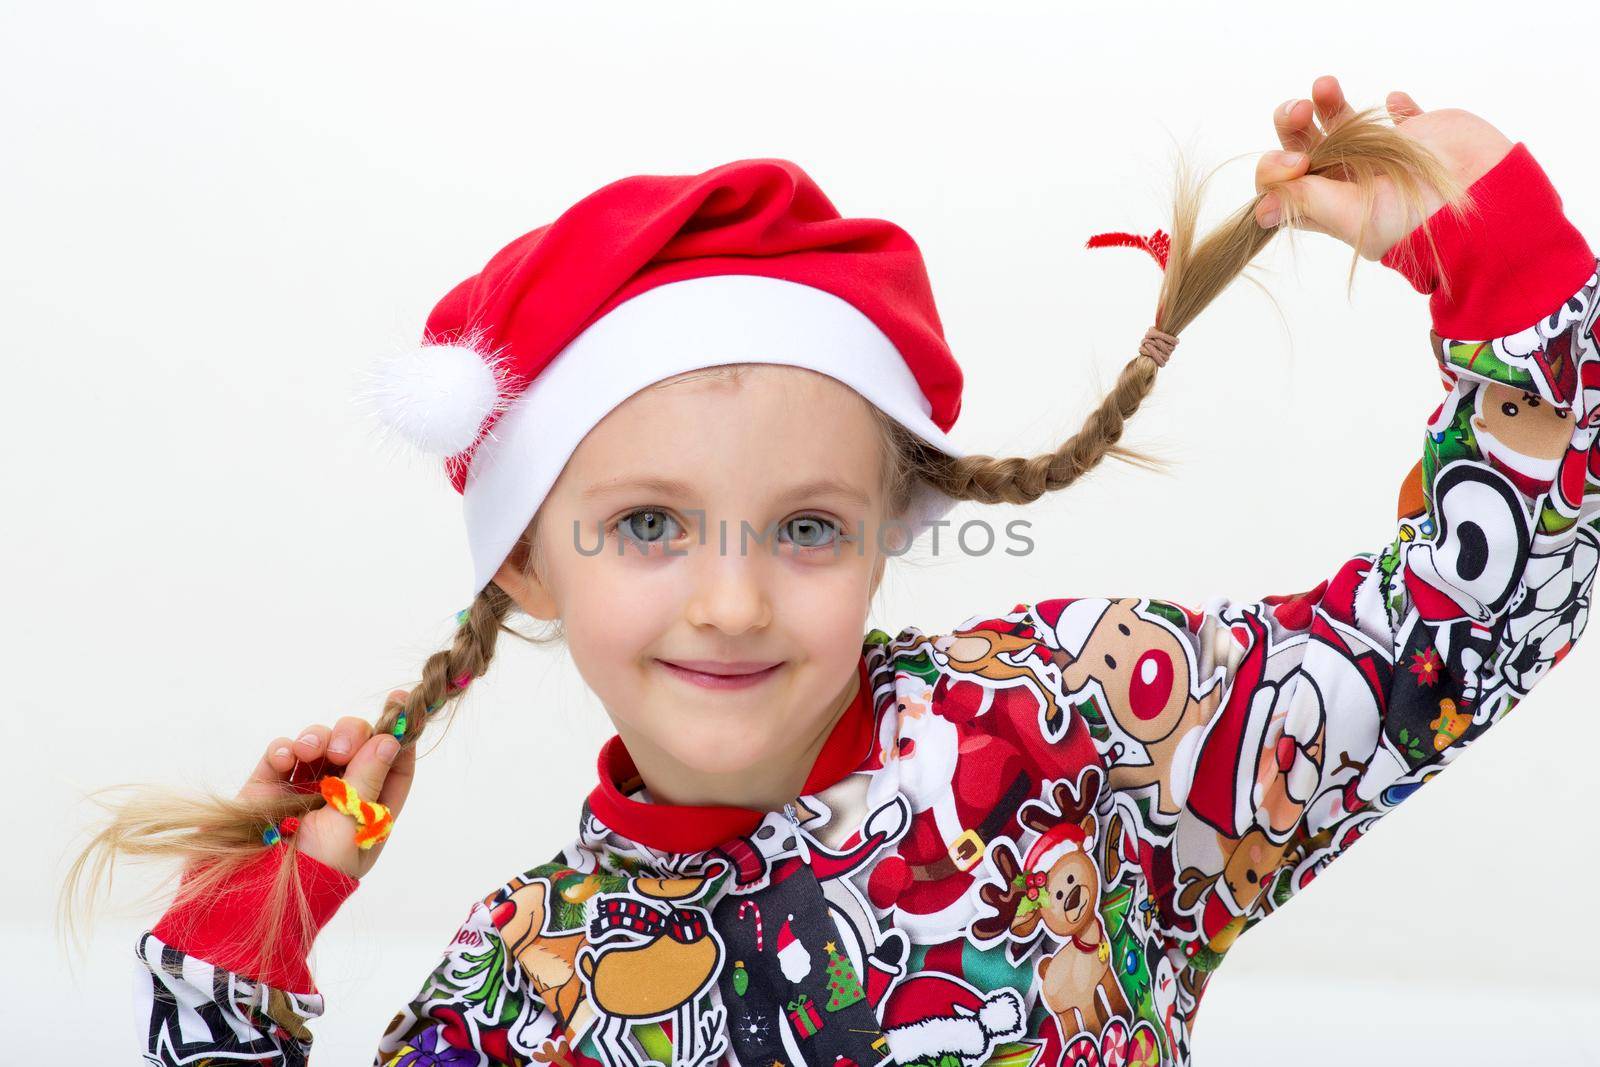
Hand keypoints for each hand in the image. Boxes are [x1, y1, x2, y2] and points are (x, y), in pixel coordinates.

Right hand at [236, 690, 416, 879]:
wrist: (256, 892)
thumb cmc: (316, 868)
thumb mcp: (351, 825)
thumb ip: (368, 780)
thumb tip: (391, 740)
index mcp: (371, 809)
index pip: (394, 762)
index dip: (399, 733)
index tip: (400, 702)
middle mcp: (341, 795)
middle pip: (356, 745)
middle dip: (352, 734)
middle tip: (341, 749)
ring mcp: (303, 788)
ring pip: (320, 742)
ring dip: (317, 737)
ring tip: (307, 753)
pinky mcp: (269, 785)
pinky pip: (282, 753)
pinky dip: (285, 748)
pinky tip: (286, 759)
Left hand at [1254, 75, 1514, 259]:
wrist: (1481, 205)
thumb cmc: (1411, 222)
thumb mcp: (1347, 217)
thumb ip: (1304, 201)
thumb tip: (1262, 208)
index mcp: (1327, 206)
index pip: (1282, 185)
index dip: (1276, 168)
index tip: (1296, 163)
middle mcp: (1348, 181)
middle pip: (1303, 145)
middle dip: (1291, 122)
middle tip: (1298, 109)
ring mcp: (1382, 155)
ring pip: (1341, 122)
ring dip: (1325, 101)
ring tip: (1323, 86)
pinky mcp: (1418, 135)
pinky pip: (1401, 115)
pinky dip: (1395, 106)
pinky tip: (1395, 102)